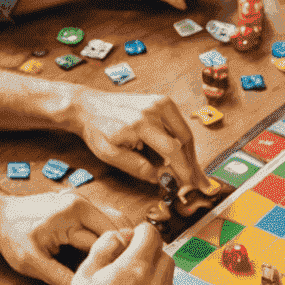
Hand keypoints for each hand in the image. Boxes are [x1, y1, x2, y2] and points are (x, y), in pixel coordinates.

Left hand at [0, 190, 124, 284]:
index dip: (115, 259)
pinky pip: (105, 218)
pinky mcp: (80, 204)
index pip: (108, 238)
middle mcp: (81, 202)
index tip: (120, 277)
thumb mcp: (32, 262)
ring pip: (116, 220)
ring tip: (121, 262)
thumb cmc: (11, 234)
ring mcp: (82, 201)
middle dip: (124, 248)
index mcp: (73, 213)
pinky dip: (110, 234)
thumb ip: (59, 278)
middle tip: (127, 271)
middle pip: (118, 226)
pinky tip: (110, 251)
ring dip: (120, 240)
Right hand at [66, 224, 181, 284]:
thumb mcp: (84, 277)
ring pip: (168, 278)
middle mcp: (157, 283)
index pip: (151, 233)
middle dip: (148, 255)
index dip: (140, 233)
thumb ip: (103, 249)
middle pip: (163, 254)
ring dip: (154, 278)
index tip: (133, 239)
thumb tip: (117, 236)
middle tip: (130, 266)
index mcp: (135, 268)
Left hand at [67, 90, 203, 189]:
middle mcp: (153, 109)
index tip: (188, 183)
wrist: (89, 106)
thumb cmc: (97, 129)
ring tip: (189, 171)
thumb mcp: (110, 154)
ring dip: (189, 152)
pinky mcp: (162, 100)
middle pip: (185, 139)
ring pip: (185, 132)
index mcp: (140, 124)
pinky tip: (179, 155)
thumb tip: (162, 179)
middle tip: (195, 180)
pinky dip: (181, 140)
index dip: (183, 169)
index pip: (172, 150)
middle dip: (192, 162)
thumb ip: (137, 167)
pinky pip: (179, 124)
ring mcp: (160, 102)